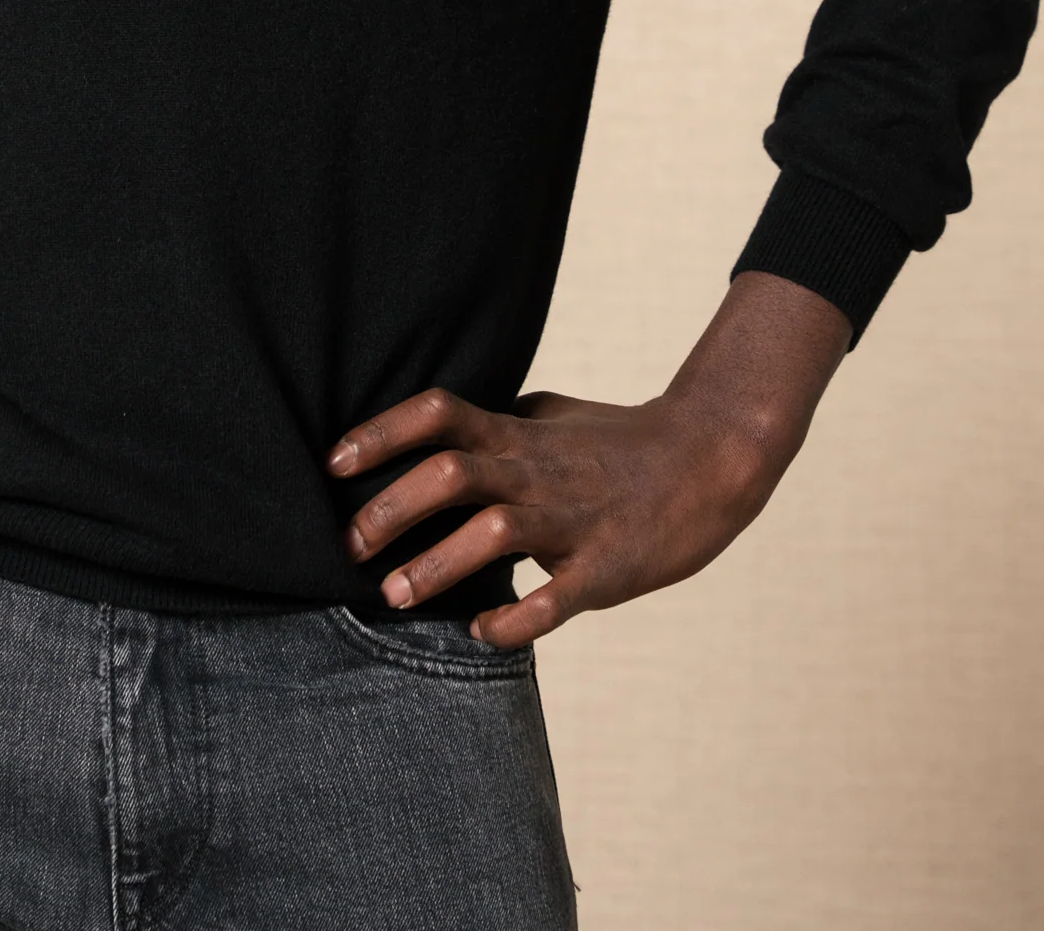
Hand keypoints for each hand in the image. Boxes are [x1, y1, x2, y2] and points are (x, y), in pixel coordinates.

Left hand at [325, 270, 850, 647]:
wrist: (709, 457)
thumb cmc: (617, 440)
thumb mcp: (548, 414)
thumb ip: (492, 423)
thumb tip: (431, 430)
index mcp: (518, 431)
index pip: (437, 413)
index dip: (380, 433)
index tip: (333, 462)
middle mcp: (536, 470)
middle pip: (451, 472)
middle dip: (391, 508)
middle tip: (348, 544)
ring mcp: (572, 518)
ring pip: (494, 531)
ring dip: (437, 564)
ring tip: (392, 594)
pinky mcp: (607, 567)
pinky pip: (556, 597)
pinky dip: (514, 617)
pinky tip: (481, 631)